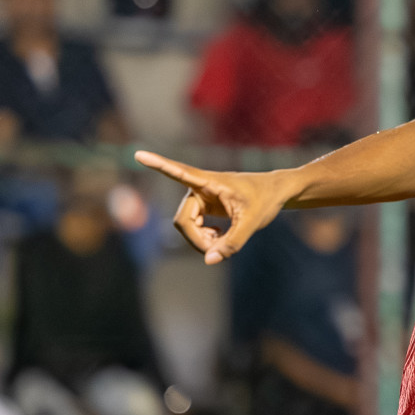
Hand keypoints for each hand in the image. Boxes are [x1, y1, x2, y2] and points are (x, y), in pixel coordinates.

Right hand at [135, 150, 294, 264]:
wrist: (276, 193)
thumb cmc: (265, 201)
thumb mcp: (252, 223)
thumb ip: (232, 243)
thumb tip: (209, 261)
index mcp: (211, 182)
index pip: (180, 172)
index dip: (158, 165)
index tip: (138, 154)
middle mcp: (200, 187)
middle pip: (182, 220)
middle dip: (196, 239)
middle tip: (216, 250)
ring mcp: (200, 197)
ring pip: (186, 226)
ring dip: (200, 239)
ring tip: (222, 242)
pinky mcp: (203, 207)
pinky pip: (193, 228)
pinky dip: (204, 238)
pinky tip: (219, 237)